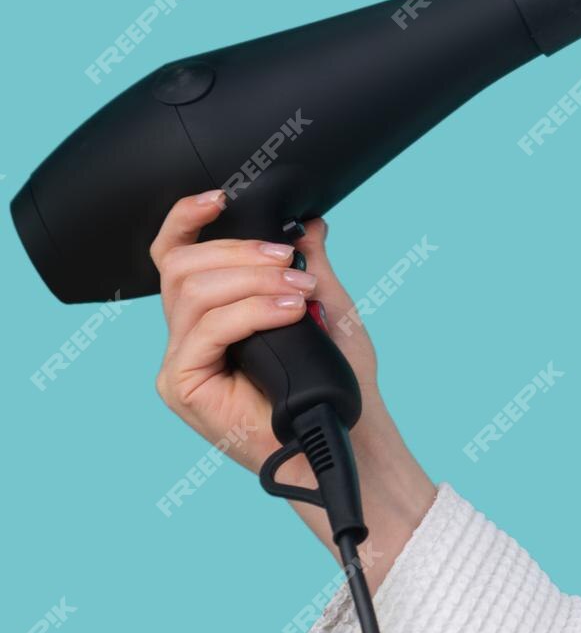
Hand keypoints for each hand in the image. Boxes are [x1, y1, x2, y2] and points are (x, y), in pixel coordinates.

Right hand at [151, 190, 436, 582]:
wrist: (349, 436)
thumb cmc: (338, 382)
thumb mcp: (327, 309)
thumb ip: (311, 264)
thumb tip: (310, 222)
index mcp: (213, 313)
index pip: (179, 256)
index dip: (187, 219)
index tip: (219, 196)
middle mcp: (188, 335)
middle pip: (182, 266)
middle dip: (240, 251)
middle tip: (289, 261)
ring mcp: (181, 362)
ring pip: (193, 293)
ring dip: (252, 279)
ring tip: (299, 290)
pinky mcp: (182, 386)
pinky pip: (206, 331)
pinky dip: (251, 311)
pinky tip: (288, 311)